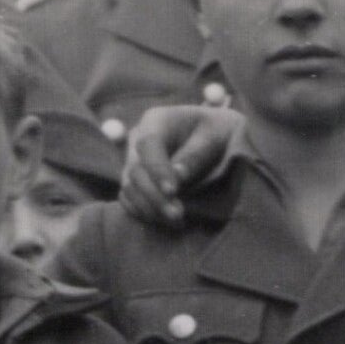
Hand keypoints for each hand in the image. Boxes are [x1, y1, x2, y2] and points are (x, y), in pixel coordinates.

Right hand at [119, 104, 244, 227]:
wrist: (212, 136)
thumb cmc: (216, 131)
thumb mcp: (215, 136)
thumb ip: (195, 155)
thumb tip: (177, 177)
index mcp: (156, 121)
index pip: (148, 145)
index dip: (157, 170)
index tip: (173, 191)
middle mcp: (138, 139)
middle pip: (135, 170)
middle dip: (155, 196)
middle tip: (178, 216)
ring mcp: (133, 160)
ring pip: (128, 187)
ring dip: (149, 208)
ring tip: (176, 222)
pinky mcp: (134, 180)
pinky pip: (128, 198)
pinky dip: (142, 212)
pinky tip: (163, 222)